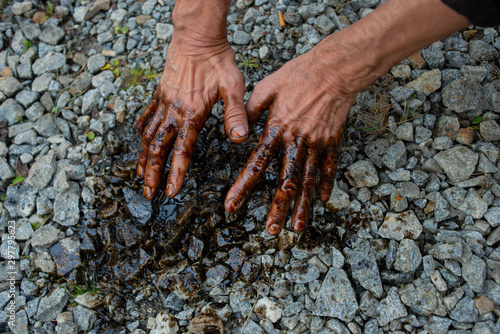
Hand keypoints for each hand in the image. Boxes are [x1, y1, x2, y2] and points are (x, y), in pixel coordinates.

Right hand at [136, 31, 247, 198]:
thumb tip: (240, 139)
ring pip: (148, 136)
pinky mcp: (159, 95)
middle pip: (157, 147)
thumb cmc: (218, 61)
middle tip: (148, 194)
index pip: (182, 149)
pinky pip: (146, 118)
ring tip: (139, 177)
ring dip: (143, 158)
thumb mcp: (233, 85)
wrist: (196, 36)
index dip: (176, 173)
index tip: (171, 192)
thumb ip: (235, 113)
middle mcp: (174, 110)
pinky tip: (140, 145)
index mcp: (192, 112)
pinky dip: (141, 135)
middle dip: (151, 173)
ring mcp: (163, 103)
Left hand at [224, 48, 355, 235]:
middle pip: (285, 182)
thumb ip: (251, 111)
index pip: (256, 165)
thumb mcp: (266, 88)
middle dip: (277, 208)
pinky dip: (326, 185)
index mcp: (276, 130)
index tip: (231, 206)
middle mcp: (296, 142)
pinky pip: (330, 168)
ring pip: (308, 182)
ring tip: (298, 228)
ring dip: (303, 207)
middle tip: (271, 230)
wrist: (334, 69)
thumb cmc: (298, 75)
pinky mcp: (332, 142)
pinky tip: (321, 200)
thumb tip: (238, 129)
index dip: (242, 188)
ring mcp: (317, 144)